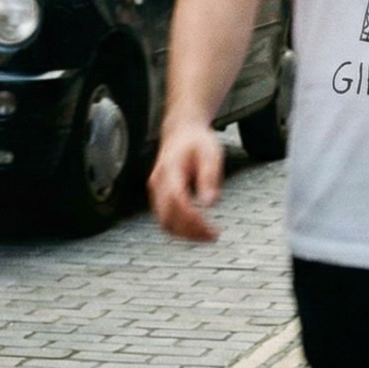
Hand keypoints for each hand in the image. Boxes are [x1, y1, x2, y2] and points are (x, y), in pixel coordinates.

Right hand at [150, 121, 224, 241]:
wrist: (181, 131)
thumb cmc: (197, 141)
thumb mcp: (211, 153)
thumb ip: (210, 177)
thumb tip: (210, 203)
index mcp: (170, 170)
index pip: (176, 201)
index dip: (192, 218)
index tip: (210, 227)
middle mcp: (158, 182)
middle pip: (167, 217)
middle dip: (190, 231)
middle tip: (212, 236)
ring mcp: (156, 190)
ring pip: (164, 222)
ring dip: (184, 234)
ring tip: (207, 236)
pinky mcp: (158, 196)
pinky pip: (165, 219)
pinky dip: (179, 229)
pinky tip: (197, 229)